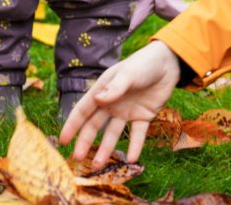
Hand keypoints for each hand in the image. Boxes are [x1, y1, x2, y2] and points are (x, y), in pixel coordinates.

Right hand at [59, 40, 180, 167]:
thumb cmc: (143, 64)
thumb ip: (115, 88)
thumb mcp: (128, 74)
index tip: (63, 141)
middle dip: (86, 141)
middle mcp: (112, 103)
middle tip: (78, 159)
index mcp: (103, 90)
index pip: (84, 110)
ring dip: (106, 149)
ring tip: (98, 166)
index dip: (72, 125)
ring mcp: (126, 111)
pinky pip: (137, 134)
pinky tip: (131, 158)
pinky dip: (134, 146)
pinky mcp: (143, 117)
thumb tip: (97, 100)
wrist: (168, 63)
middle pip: (95, 125)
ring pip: (113, 134)